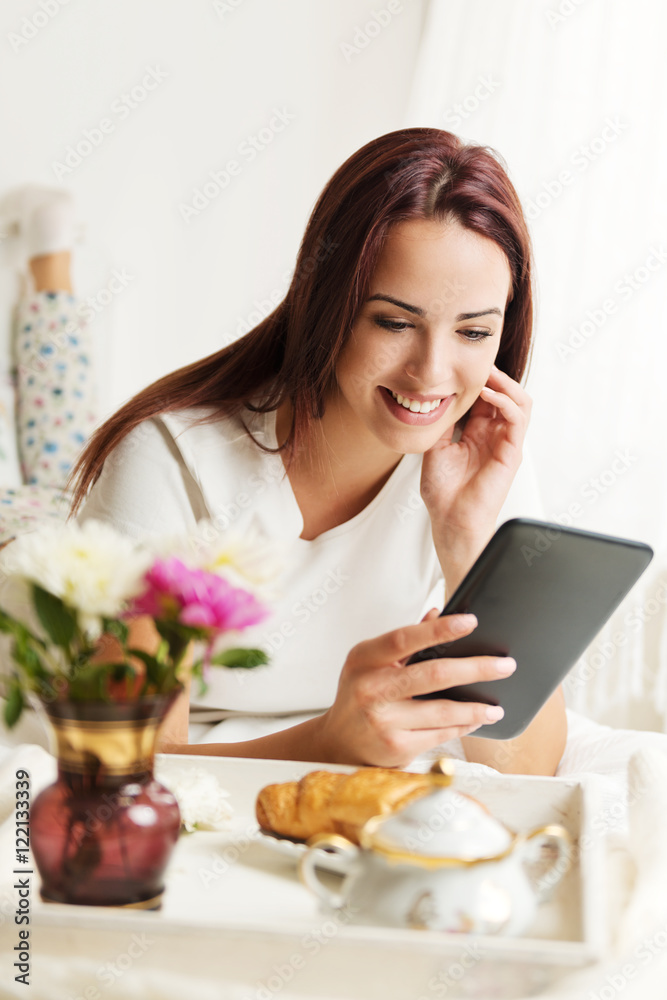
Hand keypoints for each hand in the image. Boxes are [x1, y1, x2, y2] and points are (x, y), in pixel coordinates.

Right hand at [317, 608, 515, 767]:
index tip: (470, 621)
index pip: (405, 638)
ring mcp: (383, 720)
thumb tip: (437, 613)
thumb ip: (404, 641)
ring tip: (496, 705)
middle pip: (433, 674)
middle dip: (476, 668)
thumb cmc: (359, 694)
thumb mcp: (371, 662)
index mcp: (364, 658)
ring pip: (443, 710)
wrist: (338, 743)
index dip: (439, 629)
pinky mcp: (396, 746)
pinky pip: (440, 734)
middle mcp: (370, 688)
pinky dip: (463, 725)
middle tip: (506, 664)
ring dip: (476, 707)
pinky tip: (477, 719)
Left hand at [421, 365, 531, 537]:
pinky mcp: (511, 452)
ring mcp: (505, 443)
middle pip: (505, 395)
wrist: (450, 520)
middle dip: (494, 375)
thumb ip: (442, 423)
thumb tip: (435, 396)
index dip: (478, 379)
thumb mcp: (435, 447)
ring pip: (520, 401)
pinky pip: (518, 418)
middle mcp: (495, 436)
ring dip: (505, 383)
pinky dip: (506, 401)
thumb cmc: (443, 492)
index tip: (462, 364)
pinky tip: (488, 394)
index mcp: (478, 434)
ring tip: (486, 373)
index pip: (486, 397)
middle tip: (476, 362)